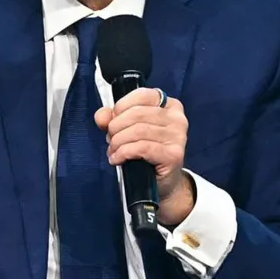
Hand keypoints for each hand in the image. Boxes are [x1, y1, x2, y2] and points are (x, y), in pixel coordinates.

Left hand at [95, 88, 193, 225]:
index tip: (112, 121)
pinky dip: (124, 152)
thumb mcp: (129, 131)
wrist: (163, 183)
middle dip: (116, 127)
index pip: (142, 95)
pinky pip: (141, 147)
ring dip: (118, 142)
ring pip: (137, 131)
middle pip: (137, 114)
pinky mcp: (173, 155)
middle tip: (111, 140)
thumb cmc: (147, 154)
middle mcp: (177, 118)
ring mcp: (178, 137)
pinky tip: (118, 159)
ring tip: (114, 151)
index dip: (121, 107)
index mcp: (170, 106)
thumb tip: (102, 116)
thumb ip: (113, 119)